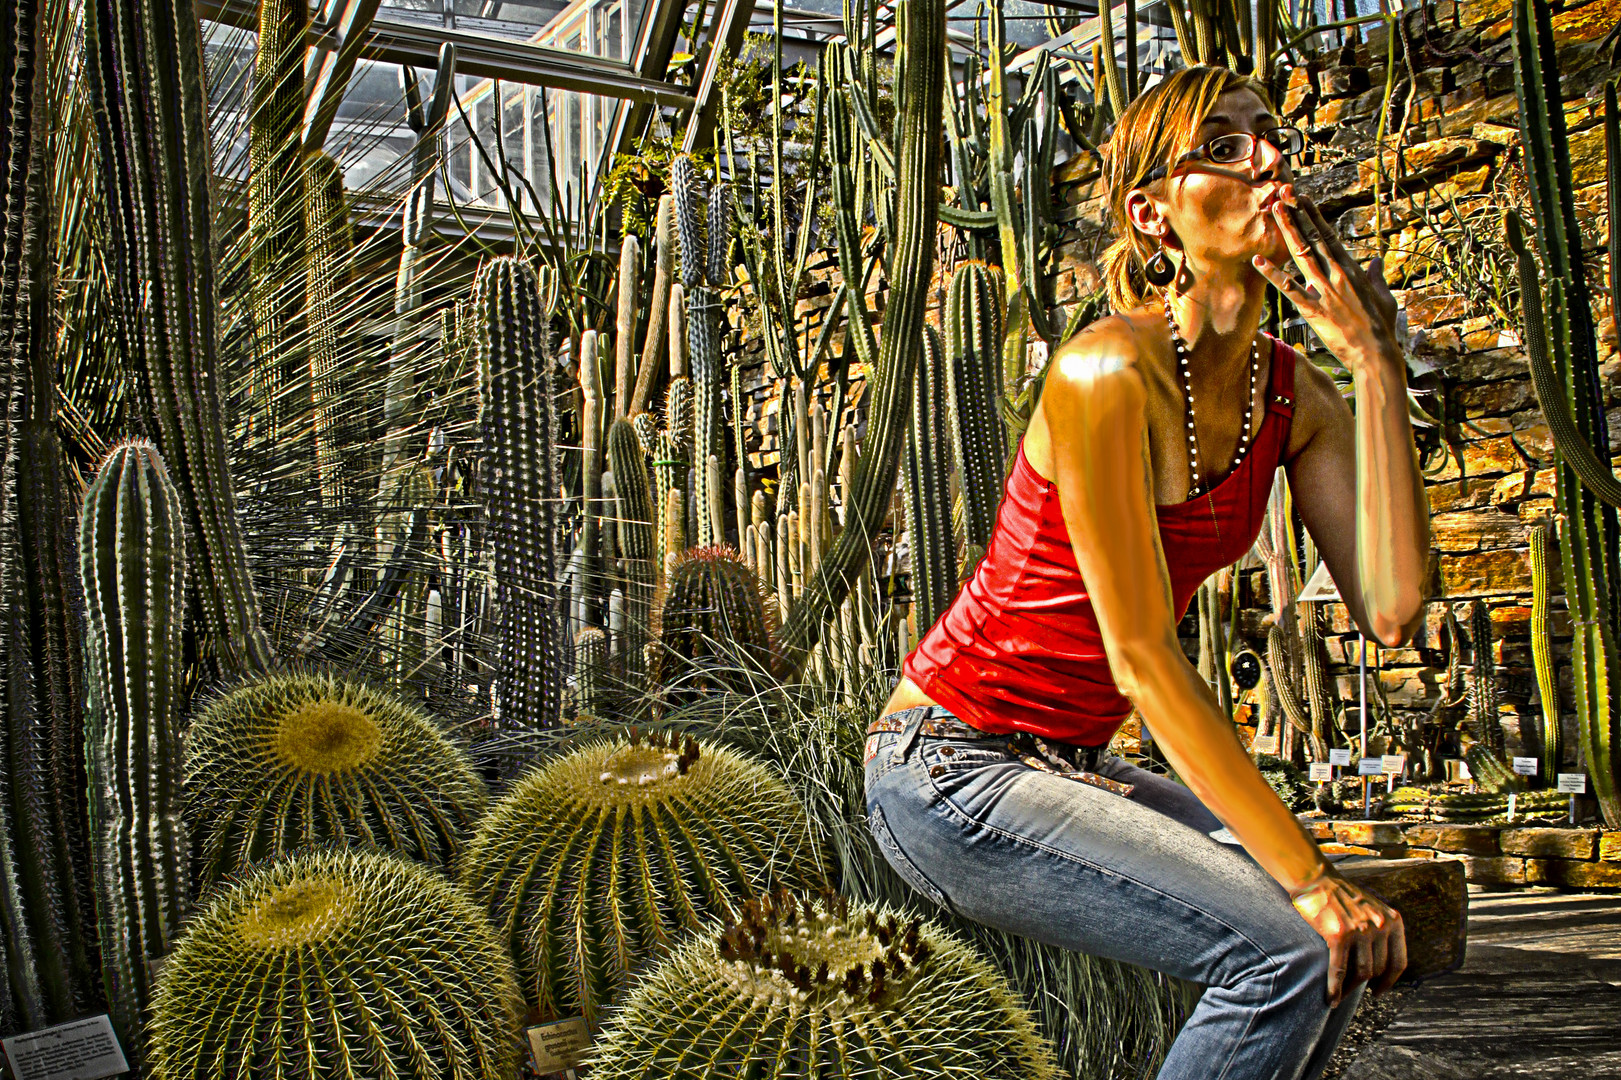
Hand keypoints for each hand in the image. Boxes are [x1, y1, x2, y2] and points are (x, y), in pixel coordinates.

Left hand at [1252, 186, 1401, 372]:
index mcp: (1352, 269)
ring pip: (1301, 255)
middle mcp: (1337, 275)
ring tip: (1274, 210)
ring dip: (1287, 231)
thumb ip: (1376, 276)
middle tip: (1284, 194)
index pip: (1329, 237)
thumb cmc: (1382, 326)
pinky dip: (1272, 275)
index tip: (1303, 200)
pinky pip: (1289, 289)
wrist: (1376, 352)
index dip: (1314, 217)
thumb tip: (1376, 261)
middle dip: (1298, 215)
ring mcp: (1324, 291)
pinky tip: (1258, 261)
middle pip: (1313, 239)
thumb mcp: (1384, 296)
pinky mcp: (1313, 310)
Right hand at [1288, 870, 1407, 1007]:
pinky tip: (1331, 999)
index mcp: (1393, 920)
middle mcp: (1380, 926)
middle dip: (1366, 985)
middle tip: (1354, 992)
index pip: (1399, 962)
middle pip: (1378, 969)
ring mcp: (1360, 931)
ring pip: (1361, 973)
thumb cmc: (1340, 896)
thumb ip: (1381, 931)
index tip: (1379, 990)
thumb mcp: (1372, 909)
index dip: (1390, 981)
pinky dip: (1335, 989)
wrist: (1315, 878)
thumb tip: (1381, 966)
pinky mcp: (1338, 935)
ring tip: (1340, 996)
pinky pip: (1339, 970)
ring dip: (1350, 990)